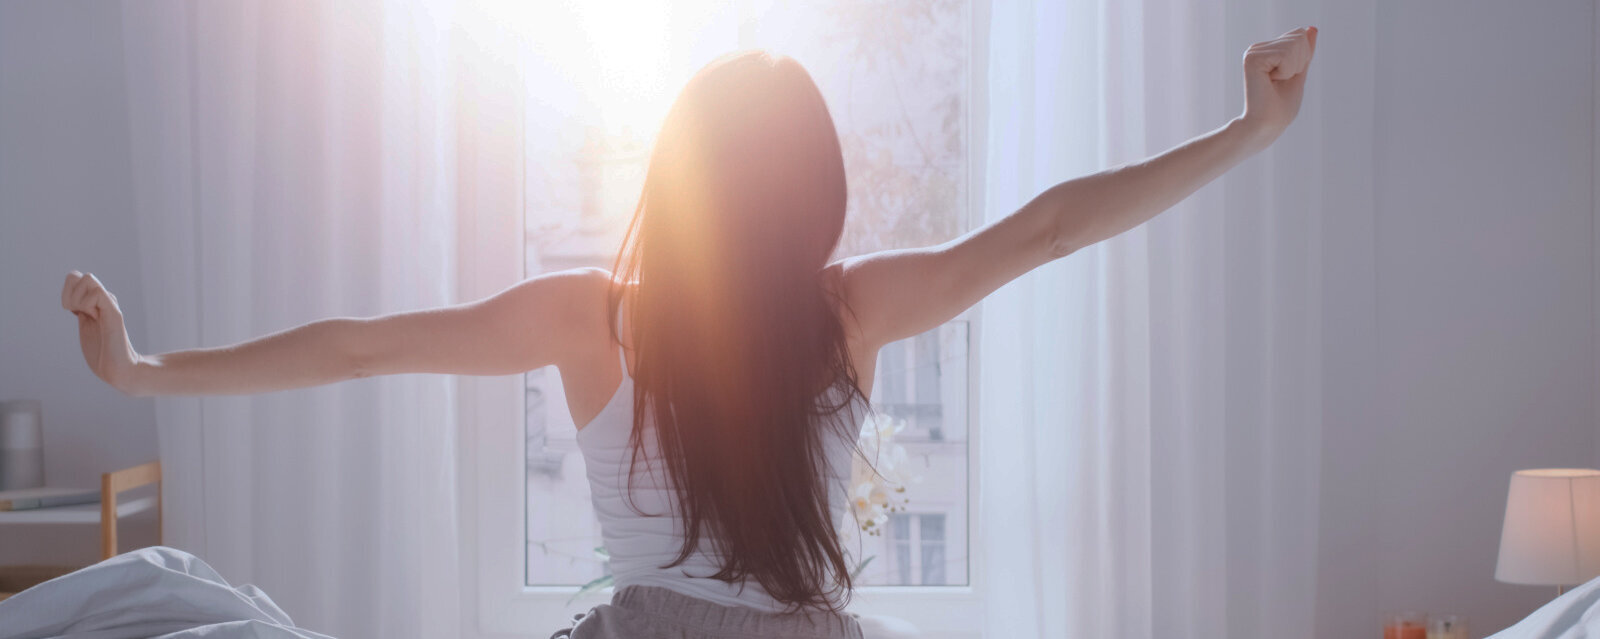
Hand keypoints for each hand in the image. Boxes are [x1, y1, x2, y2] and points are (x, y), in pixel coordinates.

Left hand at [61, 271, 139, 393]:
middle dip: (68, 294)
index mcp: (94, 303)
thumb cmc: (103, 355)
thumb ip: (83, 314)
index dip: (66, 292)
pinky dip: (87, 305)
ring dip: (78, 299)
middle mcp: (103, 299)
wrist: (119, 369)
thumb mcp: (87, 328)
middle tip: (78, 314)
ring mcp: (109, 304)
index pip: (73, 278)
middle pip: (76, 275)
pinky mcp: (114, 312)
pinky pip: (97, 293)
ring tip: (89, 317)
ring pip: (87, 278)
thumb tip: (74, 304)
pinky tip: (95, 319)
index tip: (74, 313)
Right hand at [1238, 26, 1317, 144]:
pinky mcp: (1251, 58)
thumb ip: (1304, 51)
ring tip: (1274, 83)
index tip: (1286, 78)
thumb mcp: (1299, 73)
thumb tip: (1311, 28)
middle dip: (1299, 62)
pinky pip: (1286, 54)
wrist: (1265, 126)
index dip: (1302, 58)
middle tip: (1281, 82)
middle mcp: (1257, 48)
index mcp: (1266, 51)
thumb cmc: (1281, 107)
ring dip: (1292, 68)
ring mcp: (1252, 52)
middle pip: (1298, 36)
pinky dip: (1286, 71)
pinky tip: (1270, 82)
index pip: (1299, 35)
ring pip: (1294, 44)